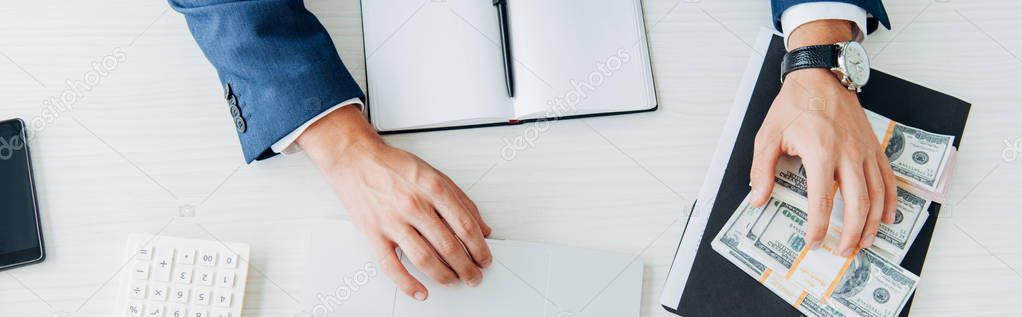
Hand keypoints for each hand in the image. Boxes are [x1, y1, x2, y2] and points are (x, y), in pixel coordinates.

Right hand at [297, 106, 492, 300]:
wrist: (355, 159)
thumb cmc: (393, 166)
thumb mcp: (435, 174)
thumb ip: (462, 201)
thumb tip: (483, 228)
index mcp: (433, 188)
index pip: (465, 226)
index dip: (479, 248)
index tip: (484, 259)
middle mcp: (413, 204)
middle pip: (448, 246)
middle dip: (466, 268)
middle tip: (473, 276)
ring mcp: (392, 220)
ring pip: (424, 259)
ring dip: (444, 276)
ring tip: (454, 281)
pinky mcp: (373, 233)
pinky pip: (392, 265)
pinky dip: (408, 284)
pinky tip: (421, 291)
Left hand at [749, 20, 896, 257]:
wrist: (820, 76)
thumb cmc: (794, 105)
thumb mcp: (768, 135)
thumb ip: (761, 169)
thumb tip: (758, 199)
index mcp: (820, 153)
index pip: (821, 201)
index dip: (818, 226)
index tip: (813, 241)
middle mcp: (847, 155)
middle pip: (857, 203)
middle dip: (851, 233)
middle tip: (843, 251)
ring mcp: (864, 151)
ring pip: (877, 195)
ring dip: (872, 223)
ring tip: (864, 242)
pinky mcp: (873, 147)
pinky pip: (887, 178)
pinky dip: (890, 201)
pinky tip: (886, 217)